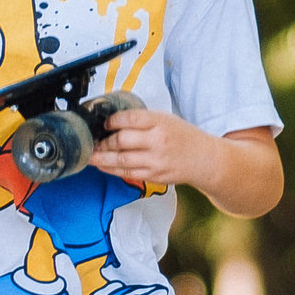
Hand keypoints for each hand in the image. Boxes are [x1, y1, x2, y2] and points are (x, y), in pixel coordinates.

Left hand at [85, 106, 212, 186]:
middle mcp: (157, 141)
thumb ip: (142, 120)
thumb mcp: (165, 119)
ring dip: (102, 158)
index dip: (112, 121)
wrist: (203, 159)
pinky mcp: (153, 175)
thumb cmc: (183, 137)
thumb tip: (114, 122)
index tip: (105, 123)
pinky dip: (111, 170)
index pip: (129, 119)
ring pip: (120, 160)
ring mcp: (155, 161)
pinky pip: (126, 173)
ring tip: (91, 155)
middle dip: (103, 142)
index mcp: (160, 122)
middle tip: (94, 140)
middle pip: (121, 141)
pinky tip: (103, 166)